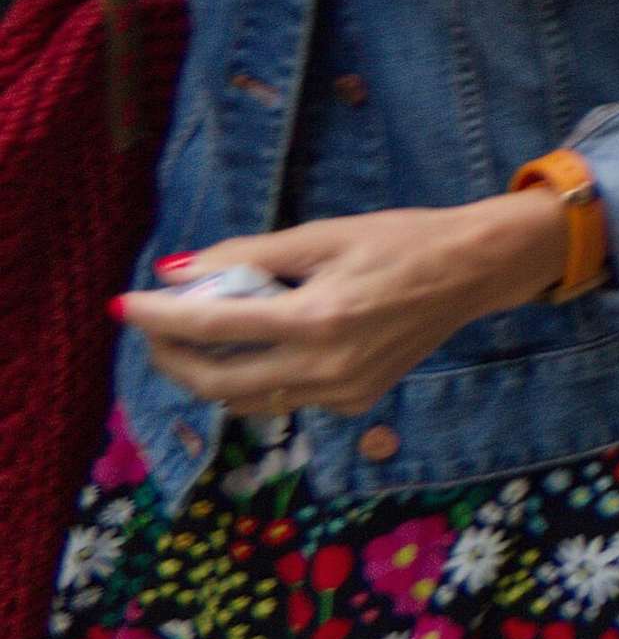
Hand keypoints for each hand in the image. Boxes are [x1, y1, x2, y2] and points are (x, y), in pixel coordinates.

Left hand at [123, 196, 568, 419]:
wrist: (476, 270)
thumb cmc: (401, 239)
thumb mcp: (322, 234)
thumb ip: (247, 255)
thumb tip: (176, 271)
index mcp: (315, 318)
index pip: (211, 324)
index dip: (158, 315)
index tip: (123, 304)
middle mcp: (324, 367)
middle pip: (214, 381)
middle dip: (171, 356)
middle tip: (156, 328)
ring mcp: (340, 393)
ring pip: (244, 400)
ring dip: (209, 372)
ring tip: (202, 336)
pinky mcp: (354, 403)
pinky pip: (284, 399)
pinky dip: (259, 376)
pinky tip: (268, 346)